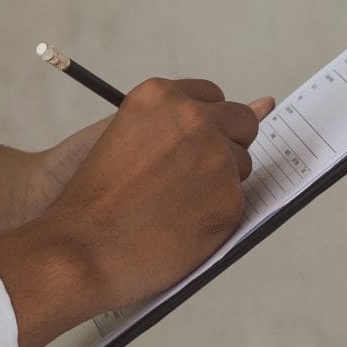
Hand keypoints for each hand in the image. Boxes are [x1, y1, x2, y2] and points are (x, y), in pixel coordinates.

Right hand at [0, 79, 272, 346]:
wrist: (79, 249)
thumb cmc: (96, 199)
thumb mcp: (126, 138)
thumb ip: (180, 121)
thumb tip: (267, 103)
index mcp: (161, 97)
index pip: (212, 99)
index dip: (201, 128)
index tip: (185, 149)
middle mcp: (194, 119)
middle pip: (239, 124)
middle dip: (223, 148)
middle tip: (185, 181)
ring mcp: (216, 159)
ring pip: (241, 166)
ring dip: (218, 185)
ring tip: (169, 208)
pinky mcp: (229, 200)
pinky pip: (237, 204)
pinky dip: (215, 218)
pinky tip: (178, 229)